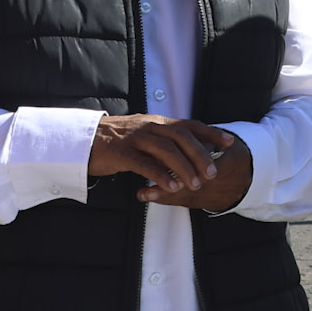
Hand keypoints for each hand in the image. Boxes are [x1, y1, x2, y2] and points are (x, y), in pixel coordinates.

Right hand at [92, 114, 247, 208]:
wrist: (81, 139)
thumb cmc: (115, 141)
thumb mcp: (143, 135)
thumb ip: (163, 140)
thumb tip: (188, 151)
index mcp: (156, 122)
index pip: (188, 125)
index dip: (210, 133)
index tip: (229, 143)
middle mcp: (148, 126)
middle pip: (181, 137)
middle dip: (200, 154)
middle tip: (213, 172)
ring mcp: (134, 138)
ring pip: (166, 150)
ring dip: (183, 168)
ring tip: (195, 184)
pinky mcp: (121, 153)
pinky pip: (144, 164)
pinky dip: (160, 176)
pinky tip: (171, 188)